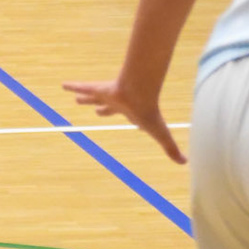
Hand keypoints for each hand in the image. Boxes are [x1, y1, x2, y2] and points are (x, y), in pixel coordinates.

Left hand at [62, 76, 185, 163]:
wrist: (140, 94)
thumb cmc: (149, 113)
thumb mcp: (159, 134)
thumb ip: (170, 148)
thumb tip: (184, 163)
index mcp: (131, 112)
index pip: (126, 116)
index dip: (126, 118)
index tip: (127, 119)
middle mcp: (118, 102)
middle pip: (107, 106)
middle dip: (101, 108)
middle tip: (95, 110)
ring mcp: (108, 94)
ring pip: (94, 95)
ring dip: (85, 97)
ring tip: (76, 98)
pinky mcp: (99, 89)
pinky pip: (83, 87)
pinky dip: (73, 87)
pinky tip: (63, 85)